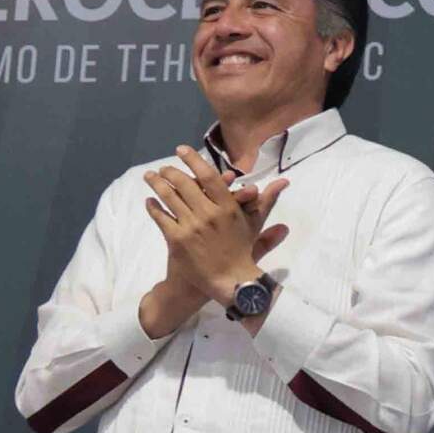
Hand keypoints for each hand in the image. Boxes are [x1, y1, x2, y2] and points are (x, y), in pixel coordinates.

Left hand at [143, 151, 286, 309]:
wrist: (227, 282)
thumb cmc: (242, 253)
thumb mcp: (254, 225)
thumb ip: (266, 202)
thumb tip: (284, 182)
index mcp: (228, 208)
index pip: (209, 176)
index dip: (193, 160)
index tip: (181, 150)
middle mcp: (209, 214)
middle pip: (184, 184)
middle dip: (170, 172)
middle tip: (163, 167)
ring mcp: (191, 227)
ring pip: (169, 198)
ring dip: (157, 184)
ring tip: (150, 178)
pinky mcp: (177, 239)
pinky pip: (161, 217)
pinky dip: (153, 207)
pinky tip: (150, 201)